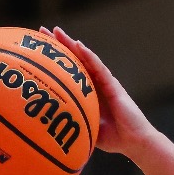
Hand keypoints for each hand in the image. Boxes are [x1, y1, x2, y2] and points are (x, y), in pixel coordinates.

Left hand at [46, 27, 156, 158]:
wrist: (135, 143)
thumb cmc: (114, 139)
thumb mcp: (86, 130)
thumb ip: (73, 124)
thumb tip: (50, 130)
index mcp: (88, 92)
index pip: (69, 71)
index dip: (55, 60)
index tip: (38, 50)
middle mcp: (96, 83)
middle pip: (75, 60)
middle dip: (59, 45)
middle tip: (42, 31)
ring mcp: (105, 82)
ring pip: (85, 58)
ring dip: (71, 44)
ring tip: (56, 31)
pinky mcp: (114, 85)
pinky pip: (99, 68)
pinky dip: (89, 55)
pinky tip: (78, 45)